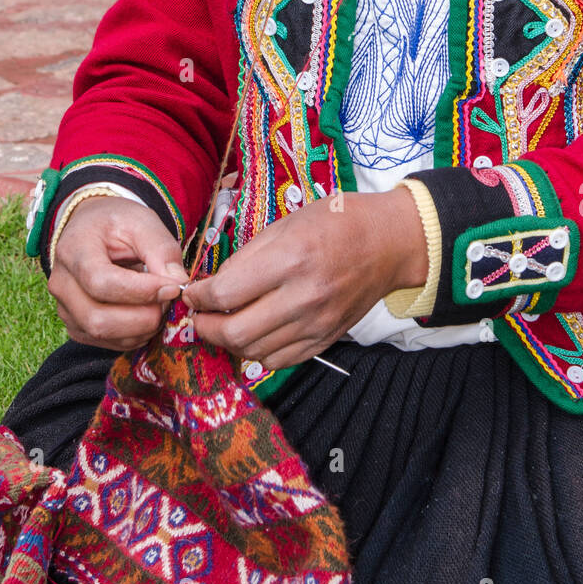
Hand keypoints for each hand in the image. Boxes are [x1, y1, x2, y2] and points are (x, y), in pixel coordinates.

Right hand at [48, 196, 189, 350]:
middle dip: (143, 317)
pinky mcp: (76, 327)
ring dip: (141, 328)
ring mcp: (65, 309)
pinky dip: (134, 335)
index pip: (102, 282)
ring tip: (161, 305)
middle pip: (98, 319)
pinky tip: (148, 315)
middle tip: (170, 300)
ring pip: (103, 335)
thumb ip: (161, 249)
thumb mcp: (142, 222)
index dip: (141, 292)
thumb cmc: (116, 223)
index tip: (174, 287)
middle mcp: (62, 284)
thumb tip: (178, 283)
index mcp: (73, 250)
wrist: (92, 229)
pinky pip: (107, 342)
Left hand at [182, 188, 426, 368]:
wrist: (390, 242)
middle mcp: (303, 297)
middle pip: (235, 332)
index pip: (226, 293)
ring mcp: (317, 324)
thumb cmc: (337, 222)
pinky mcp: (326, 339)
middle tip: (198, 316)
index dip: (199, 297)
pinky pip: (279, 361)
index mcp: (290, 259)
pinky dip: (257, 353)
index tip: (192, 293)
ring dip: (229, 342)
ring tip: (222, 325)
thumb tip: (213, 284)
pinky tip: (252, 335)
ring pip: (254, 352)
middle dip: (205, 327)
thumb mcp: (286, 223)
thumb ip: (247, 256)